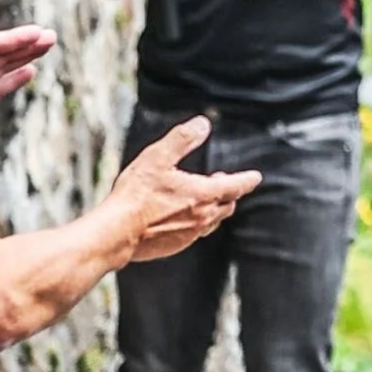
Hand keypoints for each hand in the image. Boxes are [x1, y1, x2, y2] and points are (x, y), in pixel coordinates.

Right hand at [112, 117, 259, 261]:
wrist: (116, 233)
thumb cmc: (136, 195)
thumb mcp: (158, 157)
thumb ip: (182, 139)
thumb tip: (203, 124)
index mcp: (203, 195)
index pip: (236, 187)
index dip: (247, 180)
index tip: (255, 177)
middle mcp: (202, 218)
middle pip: (227, 206)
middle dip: (229, 193)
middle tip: (223, 183)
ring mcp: (189, 235)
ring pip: (212, 221)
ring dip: (213, 209)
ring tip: (204, 200)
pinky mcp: (174, 247)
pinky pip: (194, 234)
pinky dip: (196, 223)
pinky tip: (182, 217)